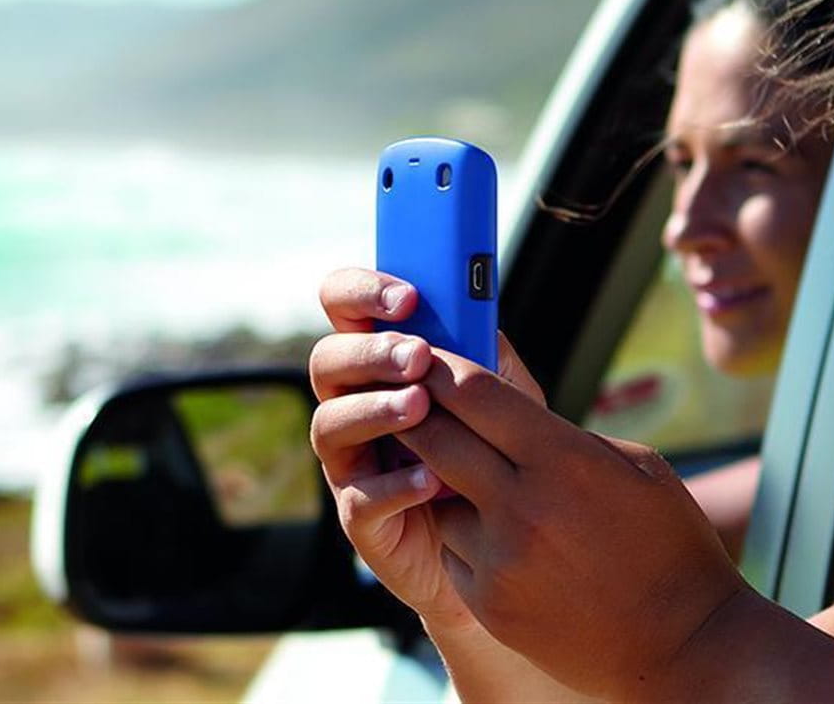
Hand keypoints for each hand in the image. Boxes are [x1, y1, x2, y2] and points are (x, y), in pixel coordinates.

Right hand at [308, 267, 543, 628]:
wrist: (501, 540)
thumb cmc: (494, 452)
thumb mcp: (505, 398)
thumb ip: (488, 358)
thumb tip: (481, 316)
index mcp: (382, 363)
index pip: (345, 309)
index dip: (362, 292)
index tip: (406, 296)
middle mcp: (353, 404)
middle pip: (328, 361)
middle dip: (370, 353)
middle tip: (416, 355)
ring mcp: (351, 461)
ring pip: (330, 424)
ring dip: (374, 409)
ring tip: (419, 407)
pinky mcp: (361, 517)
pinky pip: (359, 498)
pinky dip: (394, 485)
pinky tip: (431, 478)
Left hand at [407, 342, 750, 699]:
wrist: (680, 646)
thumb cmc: (672, 548)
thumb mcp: (640, 470)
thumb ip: (571, 439)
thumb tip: (519, 417)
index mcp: (565, 461)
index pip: (477, 395)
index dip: (441, 368)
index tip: (423, 356)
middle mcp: (522, 508)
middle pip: (436, 439)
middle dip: (415, 413)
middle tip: (402, 398)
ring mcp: (499, 560)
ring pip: (439, 499)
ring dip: (445, 484)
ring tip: (475, 482)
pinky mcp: (486, 603)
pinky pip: (453, 552)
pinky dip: (466, 538)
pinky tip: (502, 541)